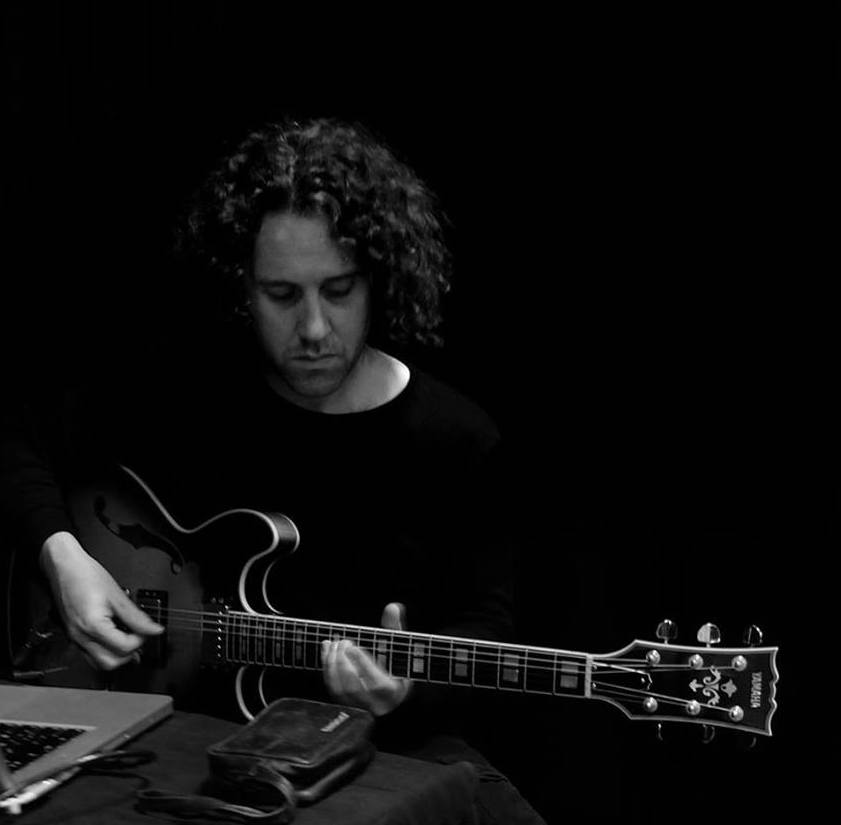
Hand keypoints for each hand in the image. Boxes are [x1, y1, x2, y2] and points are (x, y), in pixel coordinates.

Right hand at [39, 531, 163, 669]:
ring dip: (117, 655)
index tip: (146, 630)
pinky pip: (90, 653)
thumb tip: (155, 629)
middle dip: (129, 654)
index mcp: (93, 626)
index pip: (124, 648)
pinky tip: (115, 636)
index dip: (141, 640)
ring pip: (98, 662)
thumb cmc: (87, 576)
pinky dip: (105, 650)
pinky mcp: (73, 635)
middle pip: (110, 663)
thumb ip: (137, 617)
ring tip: (128, 638)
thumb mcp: (118, 595)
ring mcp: (75, 638)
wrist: (65, 567)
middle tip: (139, 637)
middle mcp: (81, 637)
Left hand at [320, 602, 411, 716]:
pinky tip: (327, 649)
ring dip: (332, 665)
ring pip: (340, 691)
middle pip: (354, 688)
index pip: (377, 683)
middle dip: (344, 663)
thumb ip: (394, 627)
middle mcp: (375, 703)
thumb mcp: (400, 648)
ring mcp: (359, 705)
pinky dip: (327, 668)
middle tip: (344, 642)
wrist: (392, 691)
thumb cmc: (397, 665)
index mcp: (392, 691)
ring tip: (333, 644)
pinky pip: (333, 689)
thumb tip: (392, 608)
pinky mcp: (346, 702)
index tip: (352, 647)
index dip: (362, 665)